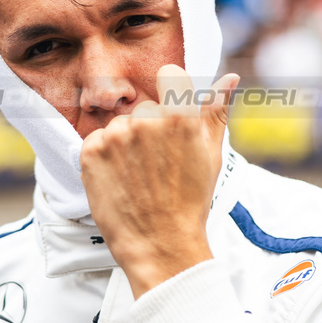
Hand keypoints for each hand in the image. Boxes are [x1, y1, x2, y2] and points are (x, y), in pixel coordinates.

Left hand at [80, 64, 238, 297]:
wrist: (159, 245)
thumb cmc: (190, 202)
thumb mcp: (211, 155)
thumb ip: (216, 111)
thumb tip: (230, 77)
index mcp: (181, 116)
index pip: (171, 76)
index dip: (171, 97)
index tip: (170, 123)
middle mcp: (146, 120)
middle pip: (144, 108)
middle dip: (149, 129)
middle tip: (157, 166)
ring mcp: (116, 135)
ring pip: (120, 124)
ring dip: (125, 143)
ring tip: (139, 176)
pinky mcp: (91, 151)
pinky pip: (97, 139)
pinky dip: (104, 157)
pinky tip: (119, 180)